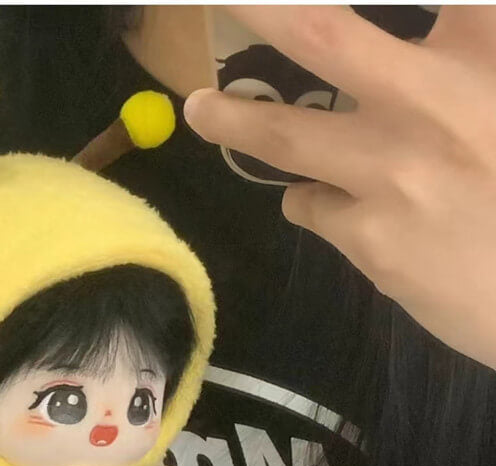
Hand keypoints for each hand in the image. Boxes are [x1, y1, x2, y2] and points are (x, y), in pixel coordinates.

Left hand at [185, 6, 495, 368]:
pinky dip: (313, 197)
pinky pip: (311, 204)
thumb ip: (464, 52)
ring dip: (233, 119)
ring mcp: (395, 171)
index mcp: (484, 51)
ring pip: (284, 135)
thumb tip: (420, 38)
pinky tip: (342, 205)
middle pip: (319, 36)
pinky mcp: (372, 237)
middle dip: (260, 11)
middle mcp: (434, 99)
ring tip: (203, 108)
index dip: (302, 2)